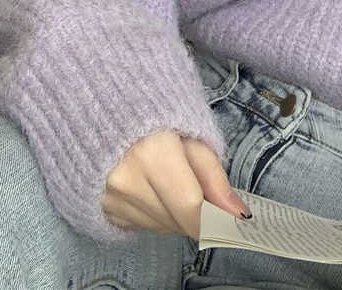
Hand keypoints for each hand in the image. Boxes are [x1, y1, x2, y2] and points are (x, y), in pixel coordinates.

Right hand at [102, 130, 249, 238]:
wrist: (113, 113)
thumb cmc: (159, 120)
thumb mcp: (195, 137)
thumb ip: (215, 177)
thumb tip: (237, 213)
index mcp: (152, 154)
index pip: (191, 208)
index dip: (214, 218)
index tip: (228, 220)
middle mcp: (127, 181)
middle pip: (178, 221)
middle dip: (197, 214)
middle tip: (200, 191)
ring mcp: (111, 198)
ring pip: (162, 227)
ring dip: (177, 215)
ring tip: (173, 183)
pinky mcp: (104, 208)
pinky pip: (143, 226)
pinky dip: (157, 214)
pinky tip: (155, 190)